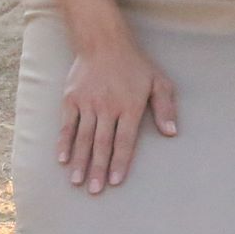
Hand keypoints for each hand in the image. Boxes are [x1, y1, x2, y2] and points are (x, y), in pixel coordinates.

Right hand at [58, 38, 176, 194]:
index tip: (116, 181)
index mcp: (130, 106)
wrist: (103, 43)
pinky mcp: (71, 99)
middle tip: (95, 190)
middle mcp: (108, 107)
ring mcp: (87, 103)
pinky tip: (62, 160)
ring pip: (83, 138)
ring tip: (77, 182)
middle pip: (102, 144)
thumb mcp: (159, 83)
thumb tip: (172, 133)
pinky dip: (64, 143)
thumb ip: (166, 108)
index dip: (120, 162)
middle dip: (98, 169)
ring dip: (80, 161)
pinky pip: (67, 125)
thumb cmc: (135, 66)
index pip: (125, 141)